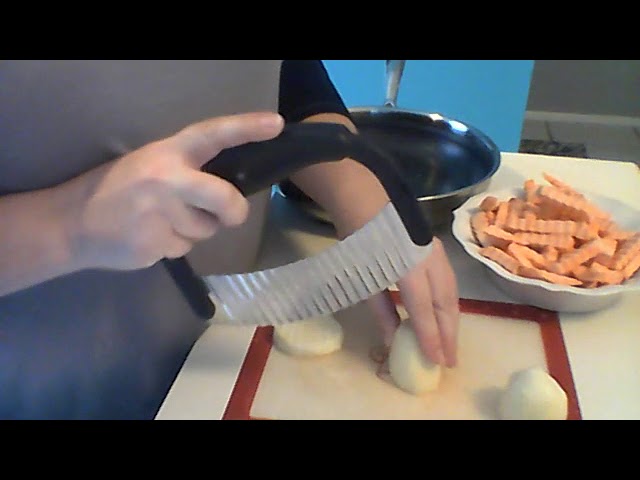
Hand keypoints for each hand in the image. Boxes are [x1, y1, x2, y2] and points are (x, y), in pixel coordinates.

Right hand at [61, 112, 283, 270]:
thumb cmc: (115, 189)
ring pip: (205, 230)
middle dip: (233, 211)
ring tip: (160, 222)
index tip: (275, 124)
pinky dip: (173, 246)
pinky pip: (183, 249)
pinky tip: (149, 236)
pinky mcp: (154, 245)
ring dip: (192, 230)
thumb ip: (186, 172)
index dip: (245, 128)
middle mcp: (167, 181)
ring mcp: (160, 215)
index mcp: (167, 154)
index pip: (212, 135)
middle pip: (225, 199)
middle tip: (230, 214)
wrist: (70, 222)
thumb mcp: (148, 165)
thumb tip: (225, 190)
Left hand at [367, 237, 459, 367]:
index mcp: (408, 269)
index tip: (436, 362)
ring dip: (452, 320)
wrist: (366, 199)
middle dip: (448, 334)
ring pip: (451, 293)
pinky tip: (446, 314)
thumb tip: (393, 340)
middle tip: (450, 361)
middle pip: (444, 304)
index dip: (431, 338)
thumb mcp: (364, 278)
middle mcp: (428, 262)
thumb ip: (382, 310)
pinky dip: (449, 303)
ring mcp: (435, 253)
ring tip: (450, 343)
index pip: (424, 311)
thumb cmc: (359, 241)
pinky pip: (449, 282)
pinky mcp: (436, 248)